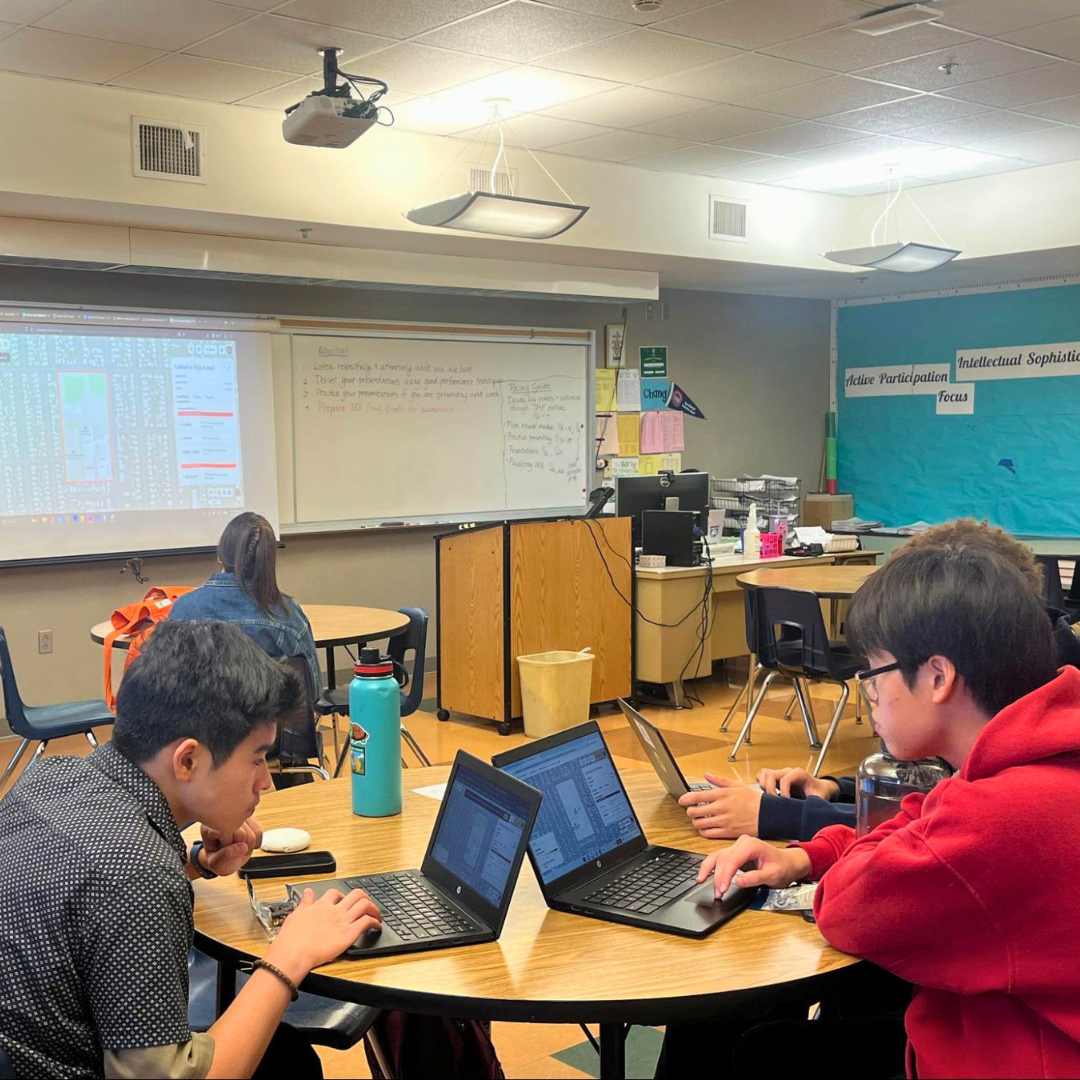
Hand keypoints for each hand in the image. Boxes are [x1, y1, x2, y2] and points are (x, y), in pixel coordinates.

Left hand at [199, 818, 262, 876]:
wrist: (225, 858)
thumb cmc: (218, 860)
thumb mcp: (216, 864)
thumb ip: (225, 856)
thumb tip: (243, 847)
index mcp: (210, 827)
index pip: (226, 832)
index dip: (228, 845)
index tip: (222, 851)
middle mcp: (224, 817)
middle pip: (242, 833)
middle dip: (240, 847)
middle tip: (232, 852)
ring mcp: (238, 816)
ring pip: (253, 833)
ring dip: (248, 846)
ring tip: (238, 849)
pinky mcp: (249, 818)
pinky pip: (259, 832)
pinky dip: (255, 843)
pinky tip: (245, 844)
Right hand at [267, 888, 380, 982]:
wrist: (294, 952)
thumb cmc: (291, 938)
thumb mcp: (295, 914)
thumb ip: (304, 902)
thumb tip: (307, 892)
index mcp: (321, 906)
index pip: (335, 893)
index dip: (343, 895)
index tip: (346, 900)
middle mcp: (334, 910)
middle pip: (356, 894)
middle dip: (364, 898)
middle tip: (367, 905)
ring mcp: (343, 921)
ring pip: (365, 904)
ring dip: (374, 909)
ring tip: (376, 915)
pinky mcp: (349, 933)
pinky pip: (367, 922)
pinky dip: (375, 922)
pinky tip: (377, 926)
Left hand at [679, 775, 761, 838]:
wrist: (768, 814)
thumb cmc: (753, 799)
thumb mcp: (737, 785)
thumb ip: (719, 780)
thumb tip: (706, 775)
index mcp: (722, 794)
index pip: (696, 797)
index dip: (685, 799)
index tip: (682, 800)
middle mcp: (721, 807)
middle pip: (694, 812)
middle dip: (690, 811)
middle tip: (692, 810)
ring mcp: (724, 821)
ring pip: (699, 823)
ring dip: (696, 822)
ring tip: (699, 819)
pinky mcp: (728, 832)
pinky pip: (708, 834)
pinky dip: (703, 831)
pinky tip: (706, 828)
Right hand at [697, 835, 811, 897]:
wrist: (788, 863)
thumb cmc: (782, 867)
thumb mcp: (773, 875)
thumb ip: (755, 878)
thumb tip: (738, 881)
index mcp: (751, 845)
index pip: (732, 859)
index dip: (725, 874)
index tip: (722, 888)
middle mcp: (742, 843)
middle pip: (723, 858)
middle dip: (718, 876)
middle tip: (717, 893)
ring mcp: (737, 847)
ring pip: (717, 856)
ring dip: (709, 870)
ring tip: (701, 882)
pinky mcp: (734, 853)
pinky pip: (719, 858)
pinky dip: (711, 867)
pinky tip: (704, 875)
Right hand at [756, 767, 839, 801]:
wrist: (820, 788)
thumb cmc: (819, 792)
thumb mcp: (820, 797)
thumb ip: (815, 802)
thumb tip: (808, 810)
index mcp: (799, 774)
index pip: (784, 780)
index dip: (783, 792)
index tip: (786, 803)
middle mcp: (787, 772)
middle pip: (770, 774)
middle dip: (770, 789)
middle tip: (775, 802)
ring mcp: (780, 774)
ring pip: (764, 773)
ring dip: (763, 786)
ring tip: (770, 798)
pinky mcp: (775, 778)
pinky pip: (762, 776)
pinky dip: (761, 784)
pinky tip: (767, 795)